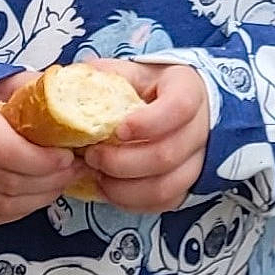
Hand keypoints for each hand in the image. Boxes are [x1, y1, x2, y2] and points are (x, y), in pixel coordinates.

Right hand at [0, 76, 94, 224]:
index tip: (67, 155)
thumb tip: (75, 93)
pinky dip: (23, 208)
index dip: (41, 160)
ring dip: (41, 196)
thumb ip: (37, 89)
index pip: (5, 150)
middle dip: (50, 179)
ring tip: (64, 178)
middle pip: (9, 181)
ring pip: (3, 203)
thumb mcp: (8, 81)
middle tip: (76, 167)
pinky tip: (42, 192)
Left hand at [79, 60, 210, 213]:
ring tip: (98, 176)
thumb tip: (73, 78)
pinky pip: (165, 203)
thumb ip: (107, 74)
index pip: (179, 107)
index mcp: (188, 90)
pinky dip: (134, 202)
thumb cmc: (154, 88)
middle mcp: (201, 127)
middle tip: (92, 156)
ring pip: (167, 186)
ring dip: (125, 188)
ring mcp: (198, 159)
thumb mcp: (134, 72)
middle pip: (167, 154)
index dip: (148, 122)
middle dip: (122, 162)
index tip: (118, 130)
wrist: (181, 105)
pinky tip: (112, 190)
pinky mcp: (189, 184)